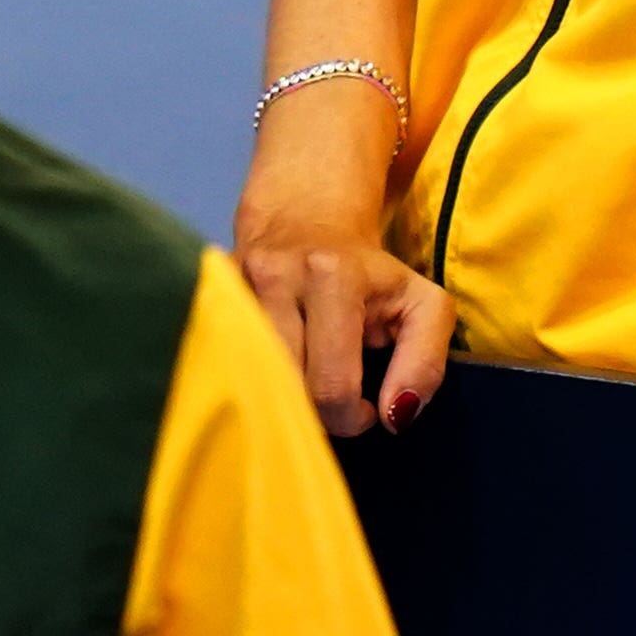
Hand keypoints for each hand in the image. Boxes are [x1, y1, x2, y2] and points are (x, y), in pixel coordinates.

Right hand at [237, 219, 458, 438]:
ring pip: (253, 378)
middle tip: (337, 401)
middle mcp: (276, 275)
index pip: (333, 387)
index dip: (354, 417)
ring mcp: (234, 282)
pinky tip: (272, 366)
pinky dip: (251, 376)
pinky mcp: (209, 290)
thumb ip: (425, 366)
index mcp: (334, 277)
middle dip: (318, 413)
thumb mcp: (425, 308)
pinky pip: (224, 357)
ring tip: (307, 384)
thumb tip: (394, 417)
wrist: (305, 218)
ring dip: (283, 396)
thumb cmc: (372, 274)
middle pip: (288, 387)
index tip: (367, 409)